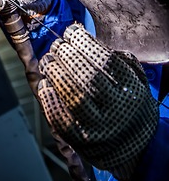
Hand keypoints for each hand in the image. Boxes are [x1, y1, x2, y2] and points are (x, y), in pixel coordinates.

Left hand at [37, 23, 158, 180]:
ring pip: (73, 97)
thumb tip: (84, 38)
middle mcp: (116, 110)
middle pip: (87, 77)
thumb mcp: (134, 79)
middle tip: (57, 45)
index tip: (71, 32)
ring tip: (48, 60)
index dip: (84, 43)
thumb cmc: (129, 103)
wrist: (136, 148)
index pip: (105, 61)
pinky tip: (44, 84)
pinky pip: (60, 119)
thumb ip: (116, 59)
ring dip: (55, 73)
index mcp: (131, 90)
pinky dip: (49, 98)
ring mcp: (98, 128)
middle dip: (67, 55)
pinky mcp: (80, 141)